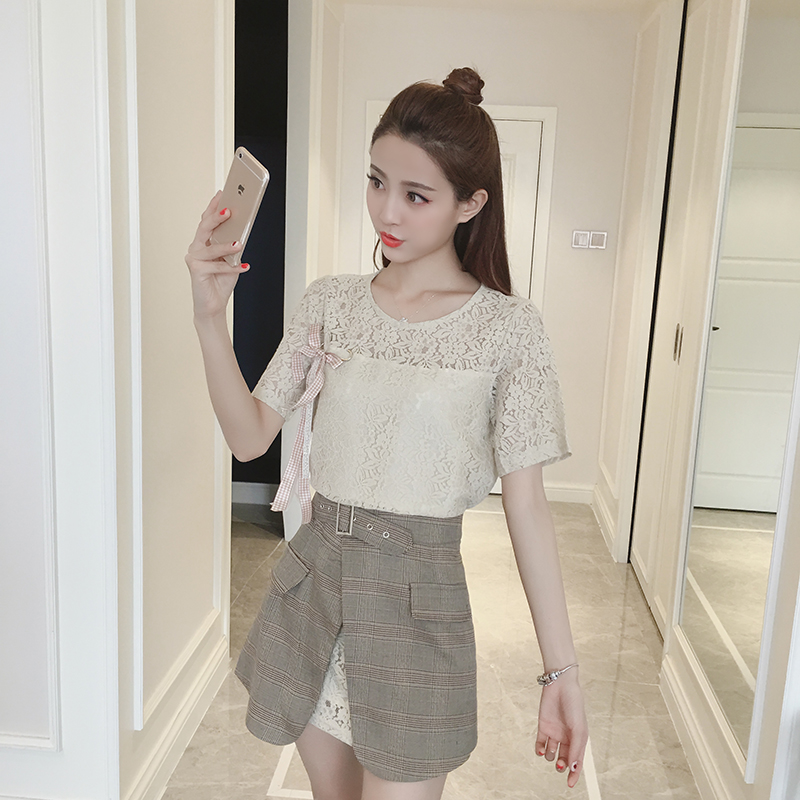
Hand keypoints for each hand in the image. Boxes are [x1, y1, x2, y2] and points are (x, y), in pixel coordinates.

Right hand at [184, 190, 248, 320]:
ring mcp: (194, 259)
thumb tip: (242, 232)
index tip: (223, 194)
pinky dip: (230, 267)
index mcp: (204, 242)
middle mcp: (196, 248)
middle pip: (204, 228)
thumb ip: (233, 245)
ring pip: (210, 248)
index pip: (207, 220)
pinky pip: (215, 266)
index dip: (213, 206)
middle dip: (216, 218)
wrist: (213, 305)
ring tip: (239, 243)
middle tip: (229, 211)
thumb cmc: (221, 281)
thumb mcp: (231, 259)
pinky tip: (243, 266)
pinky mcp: (196, 271)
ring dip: (226, 246)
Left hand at [535, 671, 588, 787]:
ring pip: (550, 754)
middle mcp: (566, 738)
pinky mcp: (543, 727)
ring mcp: (554, 733)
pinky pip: (539, 743)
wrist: (560, 686)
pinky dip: (539, 749)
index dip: (574, 774)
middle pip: (564, 760)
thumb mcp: (579, 729)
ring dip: (550, 757)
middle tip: (560, 765)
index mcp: (578, 739)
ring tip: (551, 751)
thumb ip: (576, 750)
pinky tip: (540, 749)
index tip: (570, 784)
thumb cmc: (574, 706)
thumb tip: (573, 769)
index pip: (577, 762)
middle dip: (562, 766)